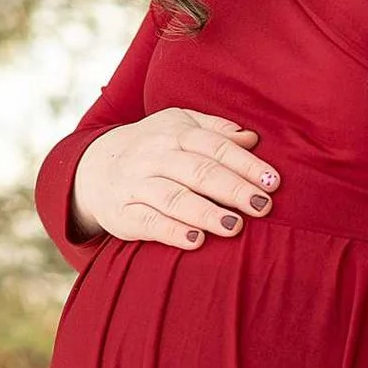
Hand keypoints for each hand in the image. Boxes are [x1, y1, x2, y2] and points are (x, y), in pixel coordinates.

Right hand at [71, 107, 277, 249]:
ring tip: (234, 226)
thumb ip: (215, 131)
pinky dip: (172, 231)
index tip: (272, 182)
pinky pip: (149, 222)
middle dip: (232, 189)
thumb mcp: (178, 126)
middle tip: (262, 206)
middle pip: (198, 171)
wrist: (95, 167)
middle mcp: (154, 156)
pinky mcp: (123, 213)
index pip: (215, 147)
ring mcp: (137, 185)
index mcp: (175, 133)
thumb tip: (252, 138)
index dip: (245, 164)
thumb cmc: (153, 148)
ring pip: (174, 197)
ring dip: (206, 212)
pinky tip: (196, 241)